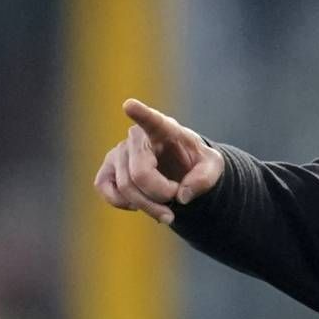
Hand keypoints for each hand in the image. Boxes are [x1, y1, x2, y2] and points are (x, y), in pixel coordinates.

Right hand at [92, 98, 224, 225]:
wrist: (180, 172)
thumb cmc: (195, 163)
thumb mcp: (213, 168)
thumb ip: (204, 179)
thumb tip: (181, 196)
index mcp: (164, 129)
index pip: (152, 120)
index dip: (140, 114)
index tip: (130, 106)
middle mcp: (136, 137)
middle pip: (140, 174)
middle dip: (160, 196)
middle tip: (177, 201)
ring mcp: (118, 152)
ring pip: (125, 187)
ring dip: (148, 207)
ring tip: (167, 213)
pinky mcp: (108, 169)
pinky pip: (105, 189)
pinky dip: (123, 204)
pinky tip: (140, 204)